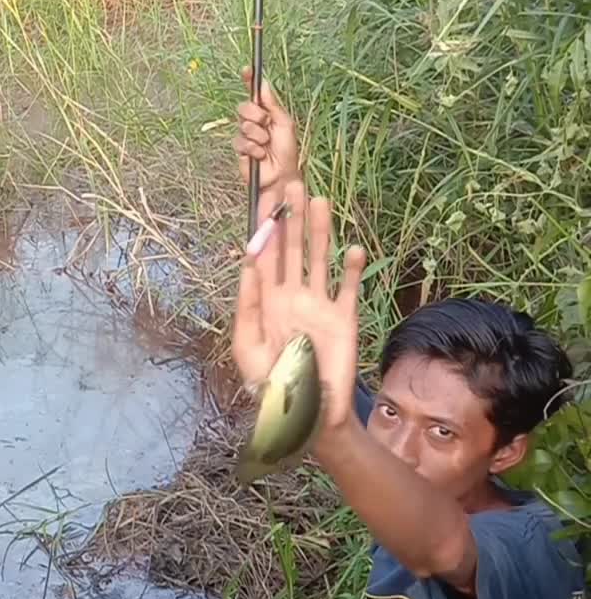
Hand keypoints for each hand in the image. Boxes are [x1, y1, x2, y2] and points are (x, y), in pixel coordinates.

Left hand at [232, 181, 367, 431]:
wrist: (303, 411)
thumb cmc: (268, 381)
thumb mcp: (246, 342)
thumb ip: (247, 302)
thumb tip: (247, 261)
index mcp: (266, 300)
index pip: (265, 257)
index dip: (264, 231)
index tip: (262, 202)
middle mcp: (293, 295)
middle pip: (292, 249)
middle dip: (291, 219)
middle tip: (291, 186)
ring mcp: (319, 305)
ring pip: (320, 260)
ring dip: (320, 232)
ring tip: (319, 201)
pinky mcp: (343, 319)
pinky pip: (348, 289)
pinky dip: (352, 269)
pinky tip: (352, 248)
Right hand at [233, 67, 299, 195]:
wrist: (282, 175)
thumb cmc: (287, 152)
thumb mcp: (284, 124)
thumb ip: (273, 104)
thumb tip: (264, 85)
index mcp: (266, 113)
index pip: (255, 94)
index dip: (250, 81)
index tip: (247, 70)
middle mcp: (254, 122)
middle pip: (244, 107)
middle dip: (255, 115)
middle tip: (266, 124)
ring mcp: (245, 136)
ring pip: (243, 125)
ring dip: (258, 135)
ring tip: (266, 145)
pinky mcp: (239, 150)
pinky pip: (240, 142)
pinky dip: (253, 148)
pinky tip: (260, 155)